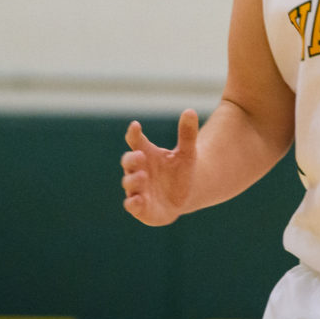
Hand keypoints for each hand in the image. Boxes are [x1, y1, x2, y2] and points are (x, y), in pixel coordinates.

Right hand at [121, 109, 199, 225]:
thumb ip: (187, 133)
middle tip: (140, 156)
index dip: (133, 133)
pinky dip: (133, 203)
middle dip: (132, 159)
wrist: (184, 196)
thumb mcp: (187, 152)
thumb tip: (190, 110)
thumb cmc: (181, 170)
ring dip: (133, 180)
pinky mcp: (141, 207)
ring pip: (129, 183)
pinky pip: (132, 205)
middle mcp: (138, 170)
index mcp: (146, 154)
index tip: (136, 125)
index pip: (135, 141)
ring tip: (143, 176)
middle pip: (128, 162)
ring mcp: (138, 189)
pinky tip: (138, 200)